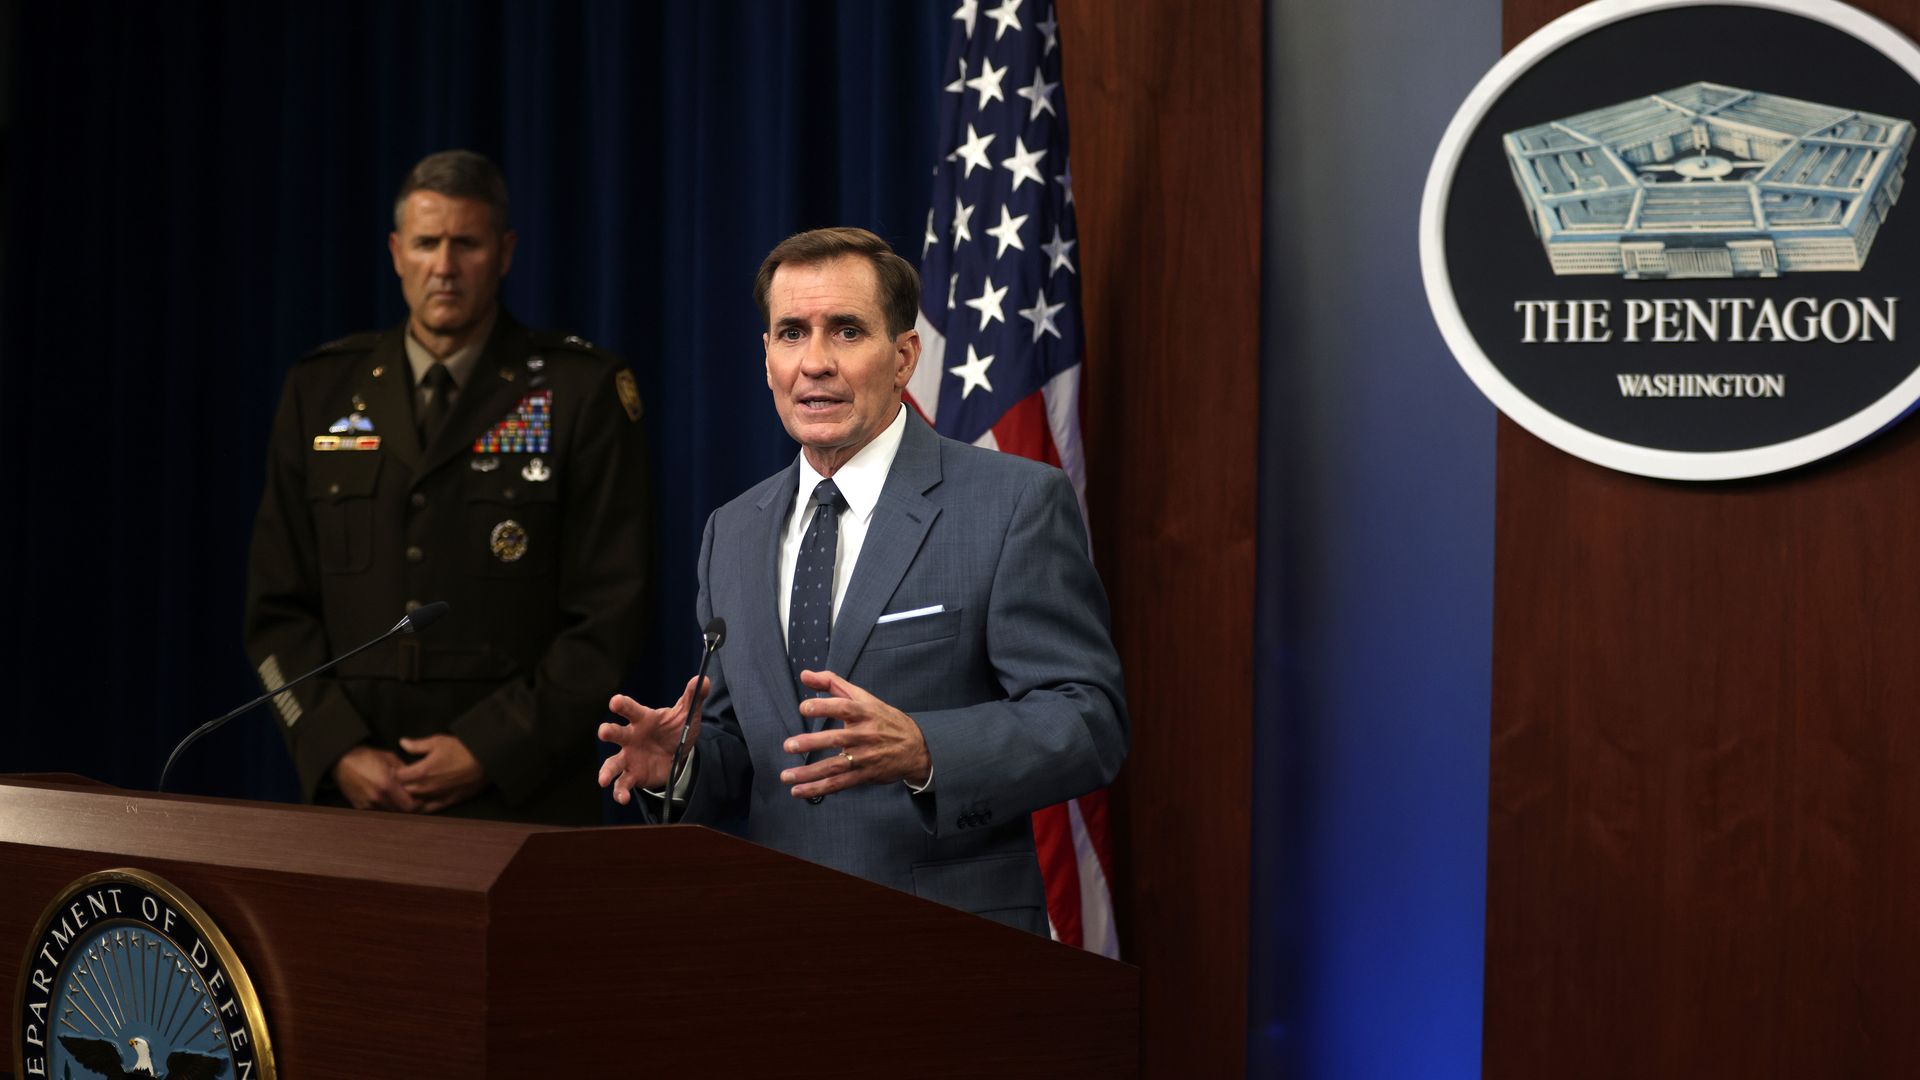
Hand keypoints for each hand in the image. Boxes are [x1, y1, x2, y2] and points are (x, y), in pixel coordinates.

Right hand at [331, 745, 419, 811]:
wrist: (341, 761)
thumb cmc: (366, 756)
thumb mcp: (390, 758)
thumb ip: (405, 771)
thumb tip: (419, 779)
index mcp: (387, 785)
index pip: (409, 806)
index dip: (417, 804)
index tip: (420, 798)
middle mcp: (377, 798)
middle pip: (400, 813)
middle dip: (408, 808)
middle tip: (413, 800)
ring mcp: (367, 804)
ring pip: (389, 814)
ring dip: (396, 809)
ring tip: (400, 800)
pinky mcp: (360, 807)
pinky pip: (377, 813)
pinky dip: (384, 809)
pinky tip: (387, 800)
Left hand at [394, 734, 486, 812]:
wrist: (485, 760)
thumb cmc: (462, 749)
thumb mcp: (438, 741)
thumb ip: (417, 745)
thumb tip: (403, 743)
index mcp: (421, 771)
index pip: (396, 778)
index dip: (392, 774)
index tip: (391, 770)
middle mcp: (426, 787)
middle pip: (402, 793)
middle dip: (397, 788)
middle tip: (396, 782)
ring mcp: (437, 796)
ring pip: (414, 804)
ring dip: (408, 799)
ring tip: (406, 794)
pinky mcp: (448, 801)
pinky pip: (430, 809)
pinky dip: (422, 808)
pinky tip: (420, 803)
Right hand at [597, 676, 706, 805]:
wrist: (677, 754)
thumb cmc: (674, 729)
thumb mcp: (686, 714)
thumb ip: (693, 697)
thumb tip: (702, 679)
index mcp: (642, 719)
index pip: (630, 709)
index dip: (622, 704)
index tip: (615, 702)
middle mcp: (630, 737)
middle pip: (616, 733)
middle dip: (608, 731)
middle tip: (603, 731)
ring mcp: (628, 757)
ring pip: (613, 763)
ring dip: (607, 771)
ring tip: (603, 780)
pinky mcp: (632, 775)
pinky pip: (623, 784)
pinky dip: (620, 792)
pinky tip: (622, 799)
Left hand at [778, 670, 930, 799]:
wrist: (916, 747)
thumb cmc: (883, 719)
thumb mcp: (863, 697)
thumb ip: (832, 684)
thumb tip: (805, 674)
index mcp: (864, 712)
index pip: (844, 707)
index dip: (824, 707)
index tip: (804, 708)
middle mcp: (865, 735)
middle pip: (836, 739)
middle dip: (811, 743)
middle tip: (788, 746)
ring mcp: (865, 757)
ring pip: (835, 766)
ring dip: (809, 773)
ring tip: (786, 776)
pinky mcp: (865, 775)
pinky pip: (839, 783)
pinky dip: (818, 789)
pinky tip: (798, 791)